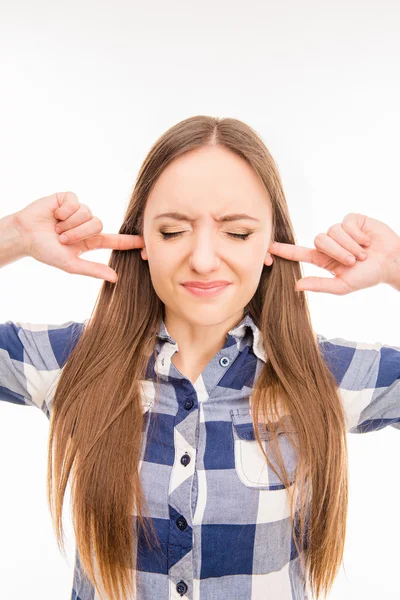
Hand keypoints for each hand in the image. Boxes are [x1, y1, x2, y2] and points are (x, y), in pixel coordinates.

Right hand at [15, 191, 144, 282]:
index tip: (146, 243)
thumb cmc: (46, 251)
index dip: (129, 241)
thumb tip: (115, 278)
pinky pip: (76, 202)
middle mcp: (86, 225)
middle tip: (62, 237)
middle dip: (79, 232)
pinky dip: (64, 210)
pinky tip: (55, 214)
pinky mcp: (68, 199)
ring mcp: (78, 211)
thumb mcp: (70, 264)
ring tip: (56, 227)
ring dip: (70, 223)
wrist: (24, 235)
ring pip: (88, 213)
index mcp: (90, 241)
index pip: (114, 241)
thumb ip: (93, 270)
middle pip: (98, 224)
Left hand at [268, 213, 399, 293]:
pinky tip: (366, 241)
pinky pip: (346, 223)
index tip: (269, 248)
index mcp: (324, 260)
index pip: (300, 253)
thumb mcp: (343, 285)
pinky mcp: (352, 221)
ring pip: (332, 231)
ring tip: (362, 253)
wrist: (392, 263)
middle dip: (338, 252)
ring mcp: (341, 231)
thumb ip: (320, 285)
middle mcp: (330, 244)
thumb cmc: (368, 276)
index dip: (284, 250)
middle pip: (319, 240)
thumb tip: (296, 286)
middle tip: (353, 261)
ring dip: (349, 245)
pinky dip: (357, 235)